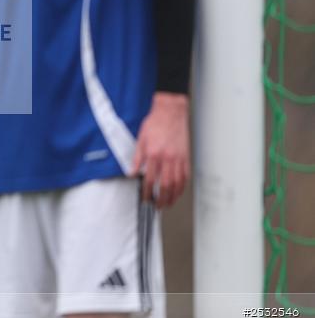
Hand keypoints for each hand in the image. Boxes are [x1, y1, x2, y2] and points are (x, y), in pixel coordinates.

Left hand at [131, 92, 190, 208]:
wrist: (170, 111)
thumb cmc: (155, 122)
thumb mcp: (140, 139)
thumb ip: (137, 158)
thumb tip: (132, 173)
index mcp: (154, 154)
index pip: (150, 179)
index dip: (147, 192)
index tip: (145, 198)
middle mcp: (167, 158)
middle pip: (165, 185)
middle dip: (161, 199)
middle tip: (158, 206)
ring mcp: (178, 158)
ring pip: (177, 183)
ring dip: (173, 196)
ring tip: (168, 203)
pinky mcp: (185, 156)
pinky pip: (185, 175)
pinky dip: (182, 186)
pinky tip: (178, 191)